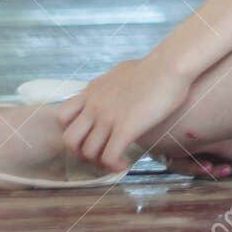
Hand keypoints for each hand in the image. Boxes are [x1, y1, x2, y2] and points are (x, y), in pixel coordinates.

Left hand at [54, 57, 191, 172]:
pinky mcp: (126, 128)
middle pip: (69, 140)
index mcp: (91, 91)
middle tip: (98, 153)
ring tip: (115, 160)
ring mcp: (108, 117)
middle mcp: (94, 105)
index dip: (72, 131)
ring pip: (88, 152)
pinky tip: (124, 163)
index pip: (62, 117)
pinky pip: (109, 157)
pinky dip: (114, 165)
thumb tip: (112, 92)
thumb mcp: (119, 73)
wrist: (169, 65)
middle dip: (81, 152)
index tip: (88, 136)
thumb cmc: (152, 67)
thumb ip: (108, 86)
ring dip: (100, 162)